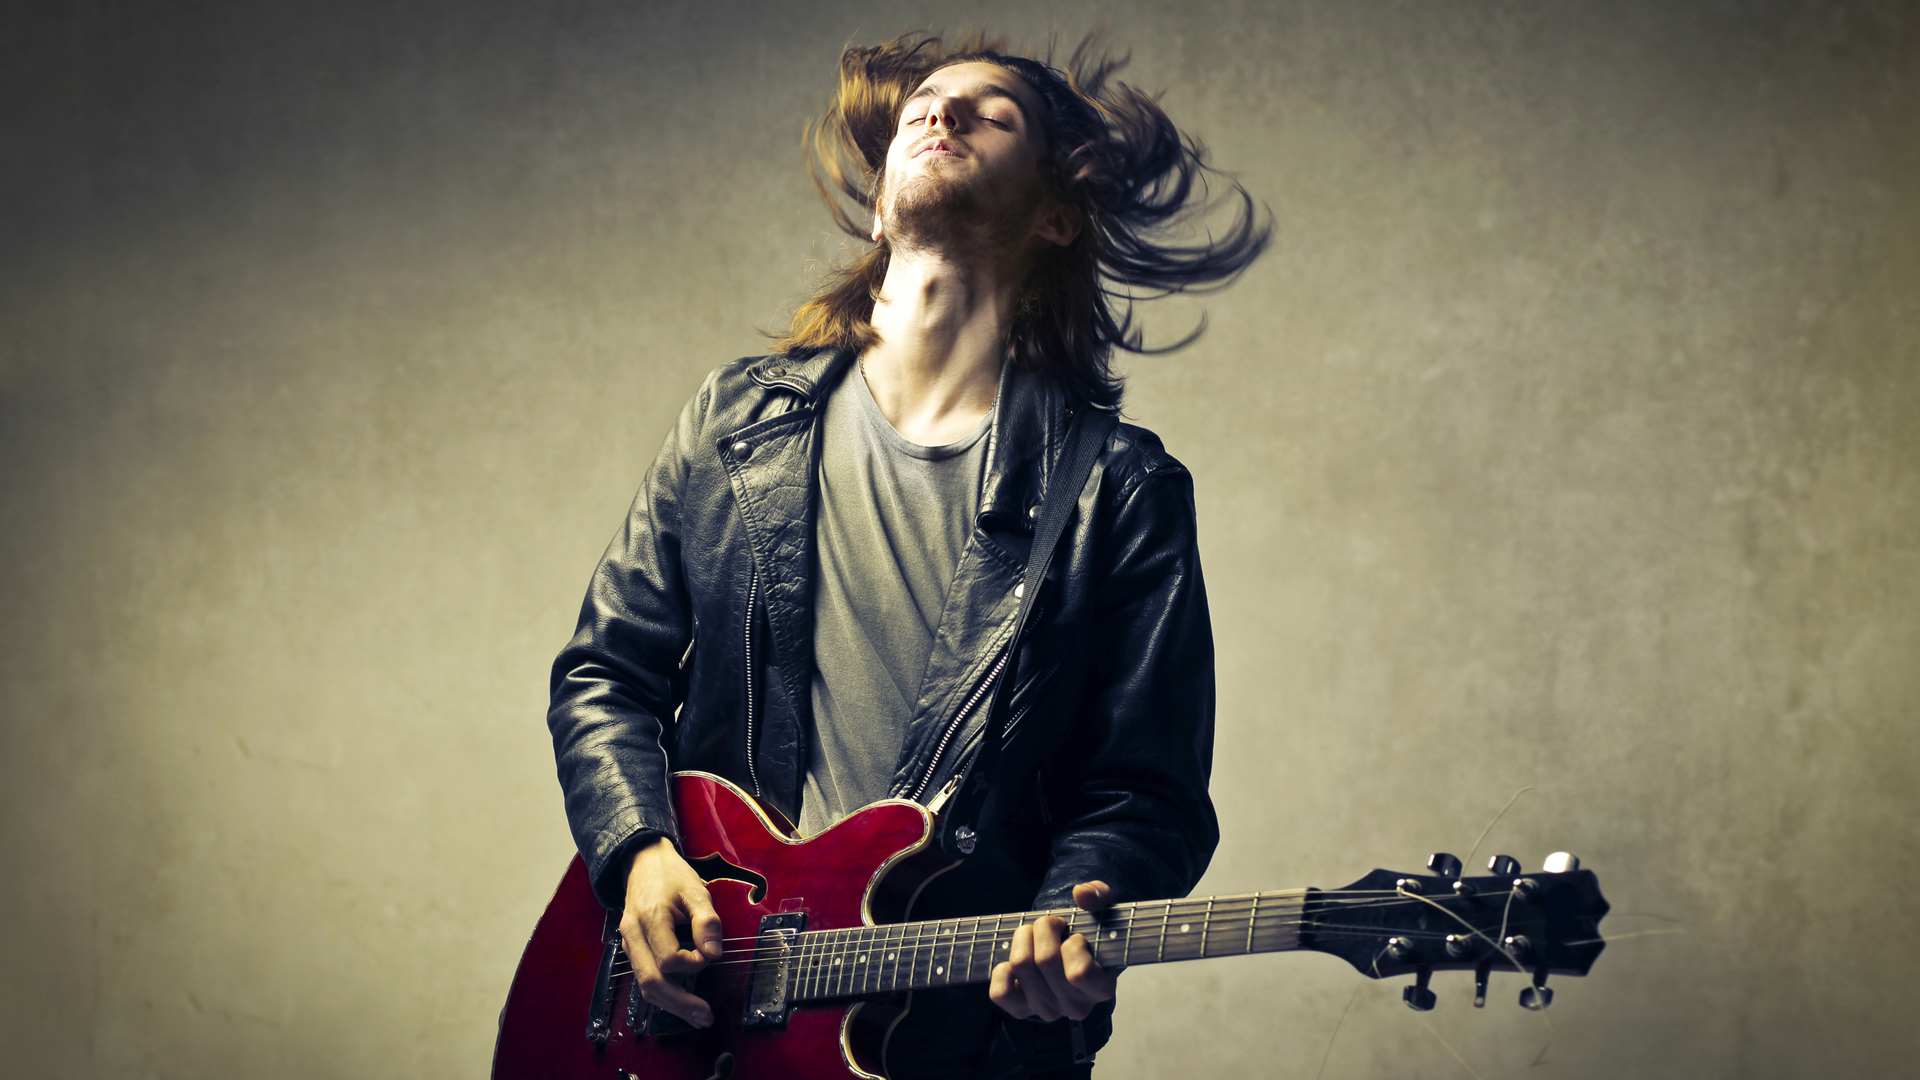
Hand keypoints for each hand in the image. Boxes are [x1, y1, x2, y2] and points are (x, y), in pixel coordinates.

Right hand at [620, 835, 723, 1027]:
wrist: (643, 862)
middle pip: (651, 981)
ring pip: (645, 986)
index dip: (691, 963)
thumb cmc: (671, 875)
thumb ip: (706, 922)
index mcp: (649, 918)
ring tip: (697, 1017)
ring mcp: (628, 943)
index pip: (668, 958)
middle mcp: (632, 934)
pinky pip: (644, 977)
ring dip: (672, 1005)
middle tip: (705, 1016)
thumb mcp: (695, 890)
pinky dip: (663, 994)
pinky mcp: (632, 948)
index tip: (708, 954)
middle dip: (680, 1003)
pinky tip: (682, 1003)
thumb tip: (713, 954)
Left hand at [989, 880, 1118, 1021]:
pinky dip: (1002, 971)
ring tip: (1032, 935)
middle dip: (1044, 928)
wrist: (1069, 958)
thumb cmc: (1087, 937)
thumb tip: (1082, 893)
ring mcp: (1048, 1010)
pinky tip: (1014, 963)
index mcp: (1101, 988)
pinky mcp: (1021, 1010)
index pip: (1080, 973)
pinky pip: (1000, 992)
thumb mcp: (1099, 914)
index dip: (1073, 945)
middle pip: (1045, 960)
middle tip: (1050, 925)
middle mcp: (1075, 1006)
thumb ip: (1099, 897)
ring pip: (1021, 965)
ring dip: (1023, 938)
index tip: (1076, 936)